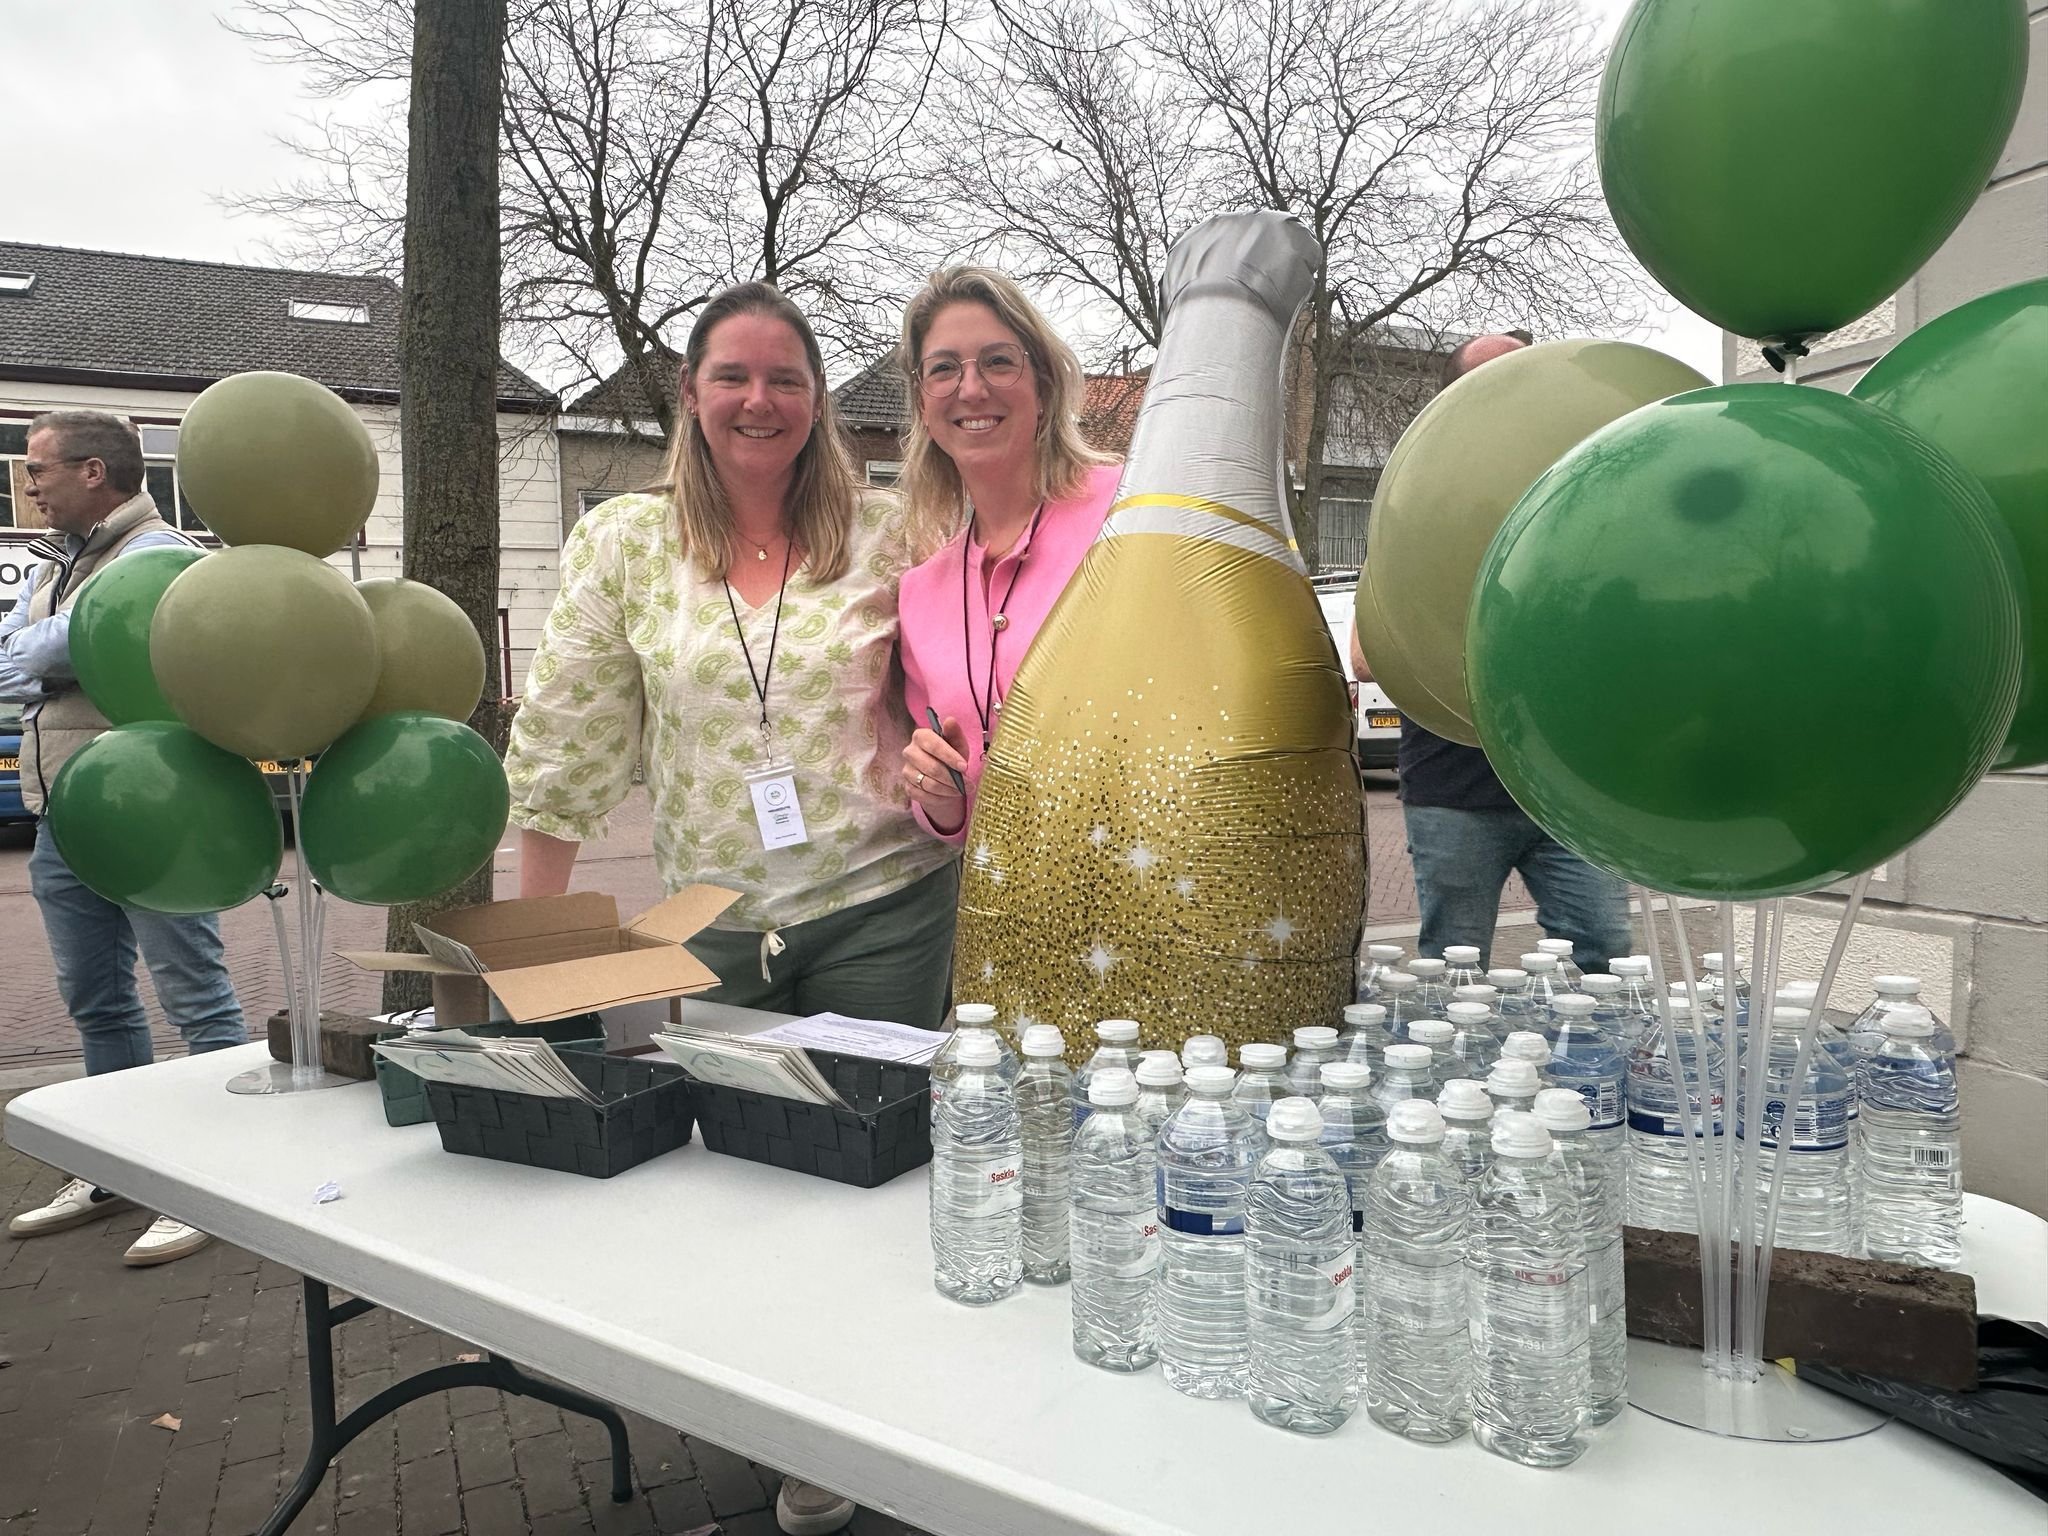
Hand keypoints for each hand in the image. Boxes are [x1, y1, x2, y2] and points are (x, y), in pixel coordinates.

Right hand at [903, 715, 969, 831]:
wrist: (942, 777)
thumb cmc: (951, 756)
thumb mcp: (957, 744)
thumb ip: (954, 733)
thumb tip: (950, 720)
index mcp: (920, 736)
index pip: (933, 744)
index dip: (949, 756)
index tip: (965, 767)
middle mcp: (910, 752)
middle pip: (931, 767)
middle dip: (953, 778)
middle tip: (969, 784)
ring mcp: (907, 771)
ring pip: (929, 784)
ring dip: (949, 789)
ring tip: (962, 790)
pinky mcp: (908, 788)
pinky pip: (925, 796)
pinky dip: (941, 798)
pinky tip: (950, 795)